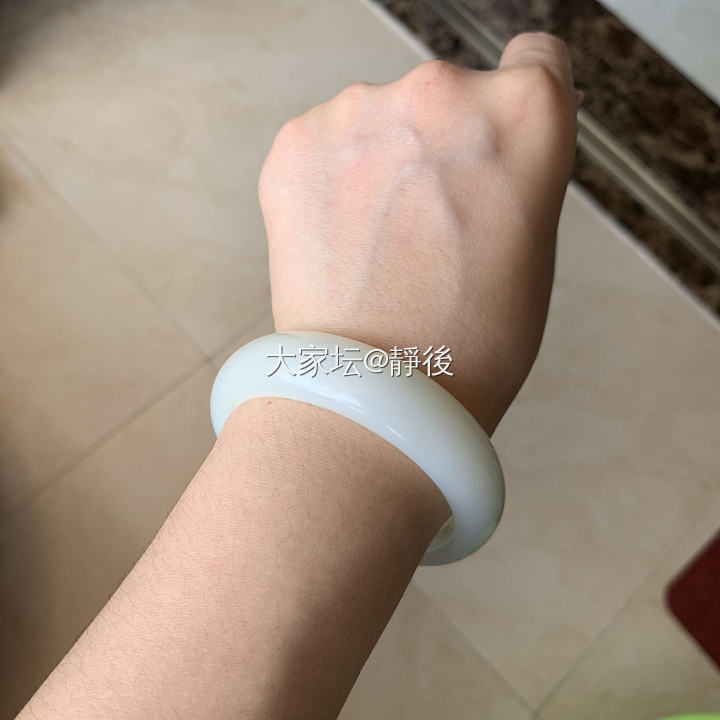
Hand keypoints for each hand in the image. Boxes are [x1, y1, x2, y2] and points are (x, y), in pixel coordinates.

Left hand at [259, 32, 577, 433]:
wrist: (376, 394)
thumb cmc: (470, 342)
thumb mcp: (534, 246)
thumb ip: (516, 173)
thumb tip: (482, 150)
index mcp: (524, 116)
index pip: (536, 61)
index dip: (519, 109)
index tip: (495, 143)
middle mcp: (442, 92)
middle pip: (448, 98)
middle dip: (442, 146)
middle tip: (429, 225)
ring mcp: (359, 110)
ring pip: (381, 120)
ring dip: (382, 162)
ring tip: (379, 245)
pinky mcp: (296, 141)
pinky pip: (327, 144)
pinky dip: (332, 181)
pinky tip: (341, 241)